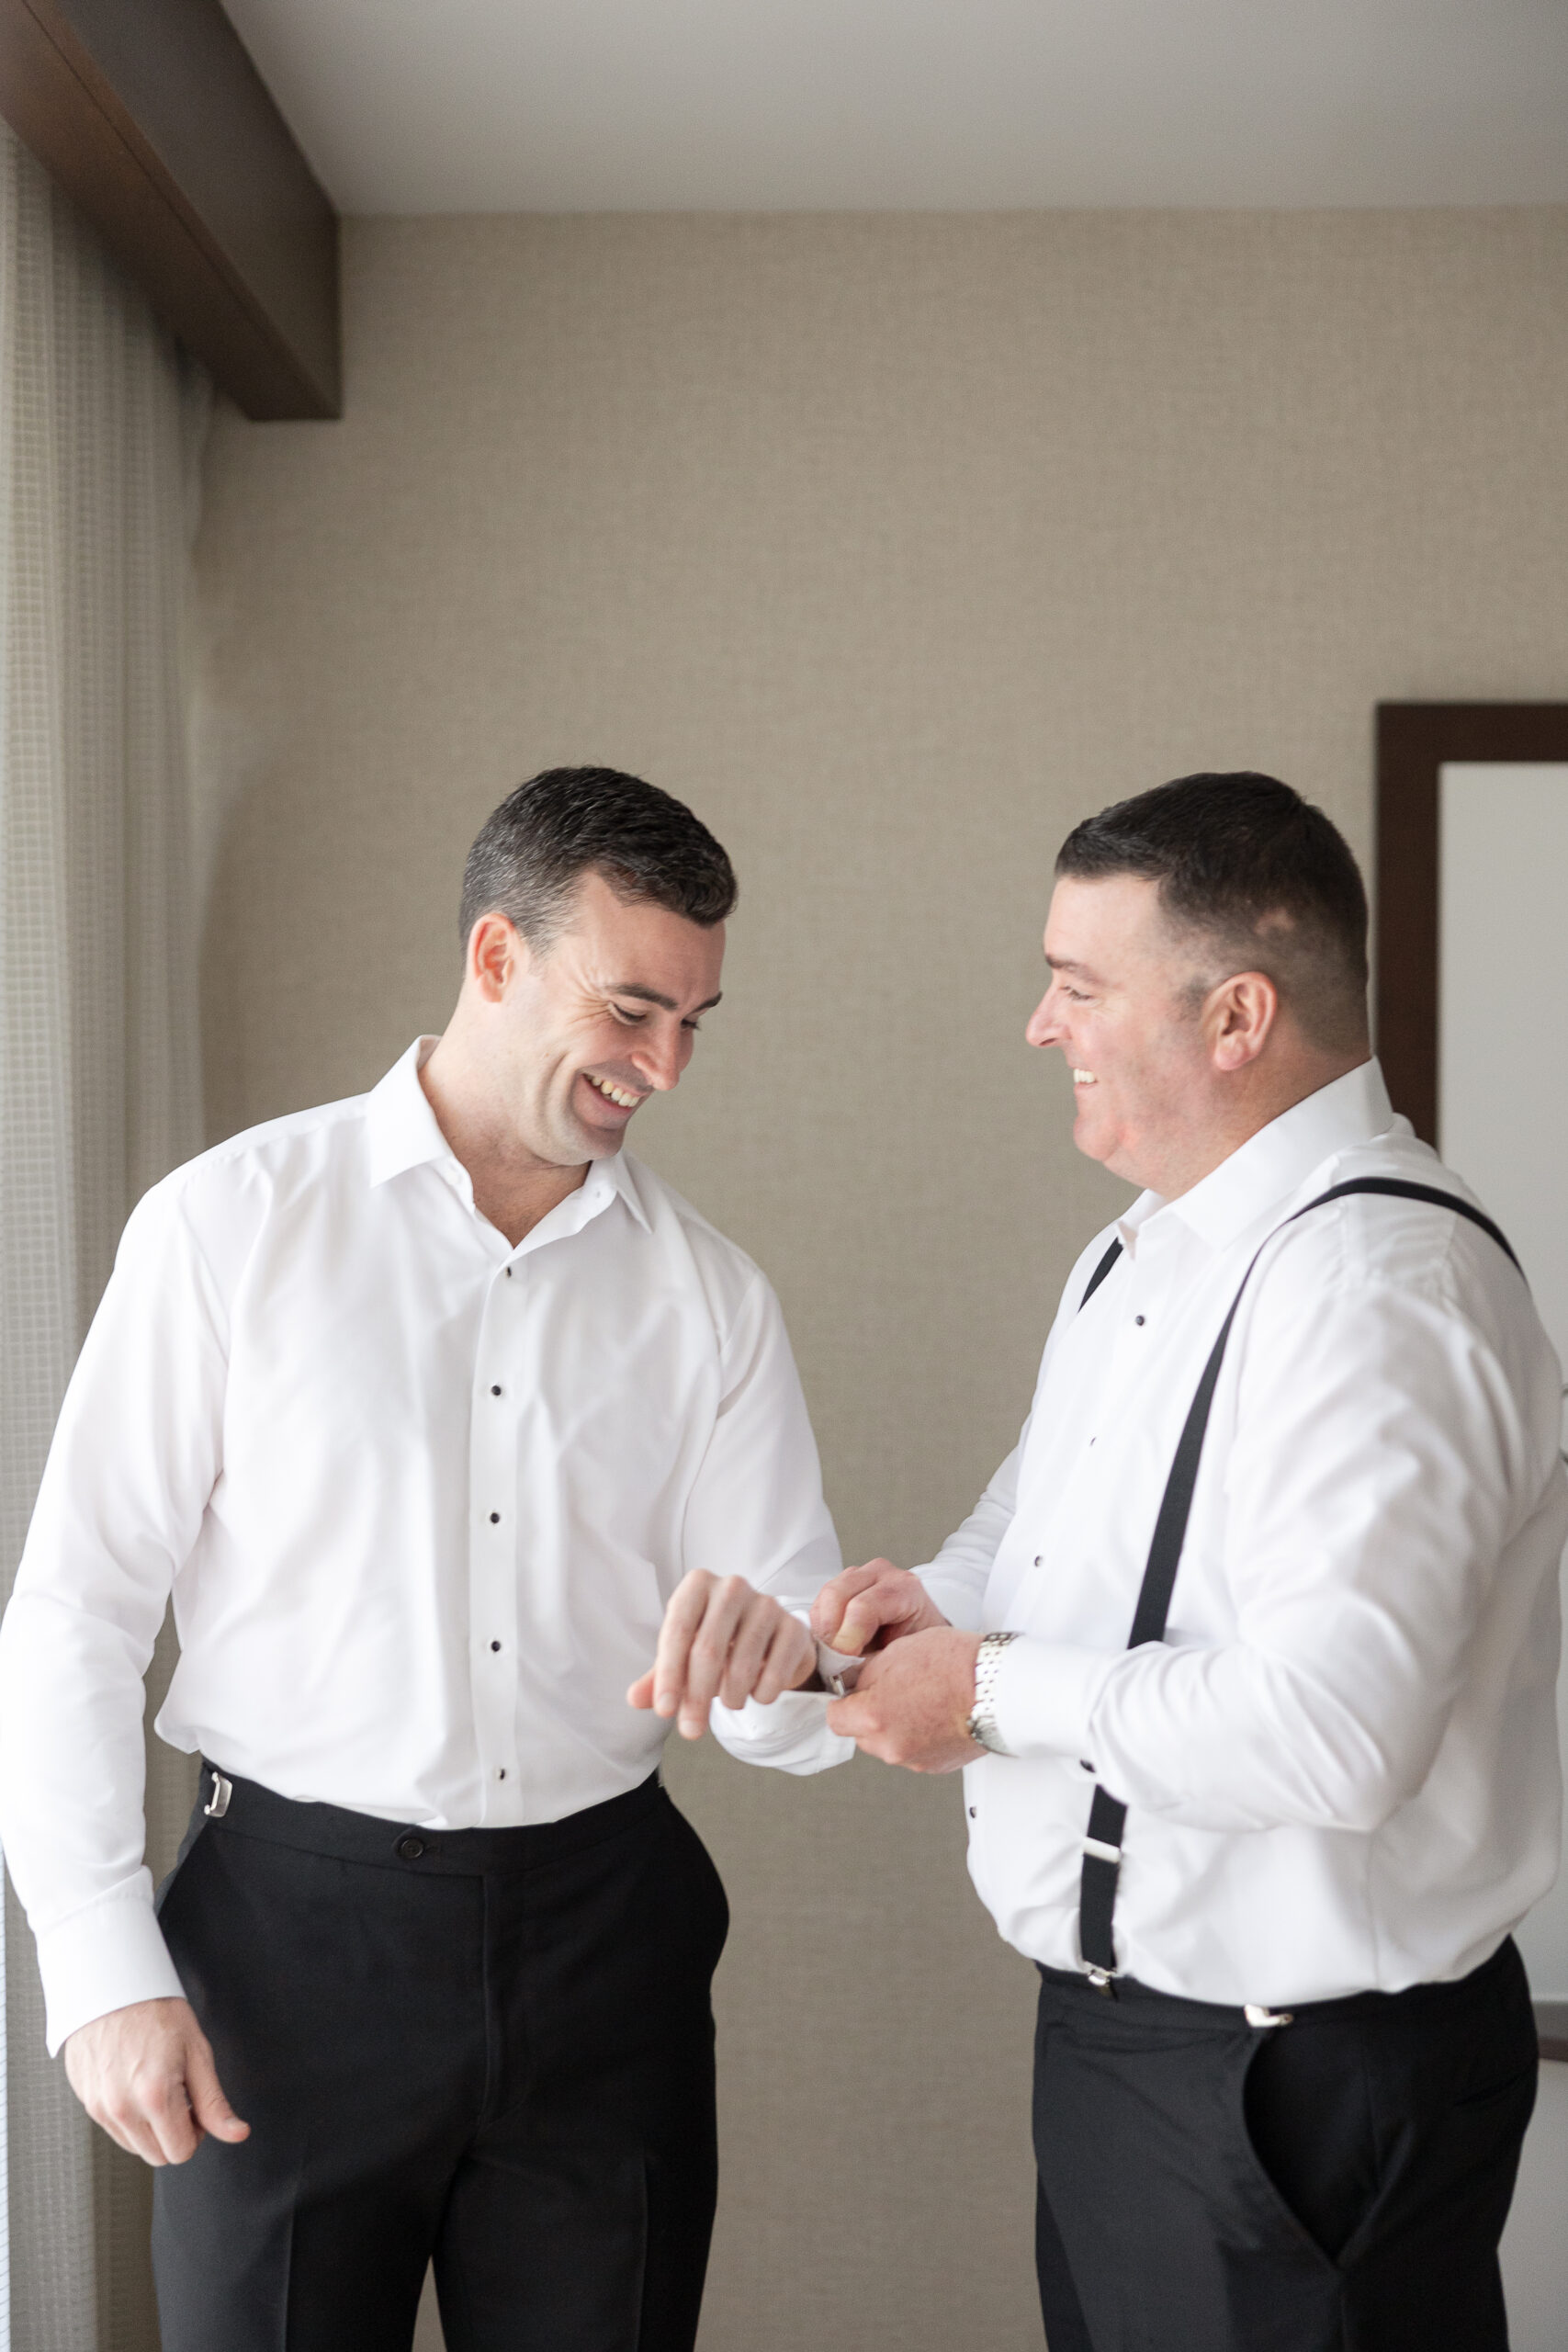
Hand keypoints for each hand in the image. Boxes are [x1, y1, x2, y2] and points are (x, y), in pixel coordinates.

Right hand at [64, 1996, 249, 2166]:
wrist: (112, 1986)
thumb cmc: (157, 2012)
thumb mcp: (197, 2052)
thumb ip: (214, 2102)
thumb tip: (237, 2134)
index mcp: (155, 2097)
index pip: (181, 2152)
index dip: (196, 2132)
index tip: (196, 2107)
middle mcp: (122, 2108)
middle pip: (157, 2156)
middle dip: (174, 2133)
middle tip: (179, 2095)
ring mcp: (99, 2107)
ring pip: (134, 2147)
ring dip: (151, 2128)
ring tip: (156, 2085)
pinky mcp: (86, 2101)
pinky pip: (113, 2129)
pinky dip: (129, 2117)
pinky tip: (135, 2083)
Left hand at [627, 1570, 816, 1738]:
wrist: (769, 1637)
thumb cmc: (718, 1643)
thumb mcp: (684, 1655)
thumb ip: (659, 1676)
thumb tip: (634, 1699)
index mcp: (697, 1585)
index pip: (677, 1631)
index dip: (668, 1675)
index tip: (664, 1711)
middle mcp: (731, 1586)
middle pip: (708, 1650)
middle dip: (696, 1698)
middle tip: (691, 1731)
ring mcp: (767, 1603)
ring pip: (742, 1665)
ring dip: (731, 1698)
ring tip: (730, 1702)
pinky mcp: (794, 1626)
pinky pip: (775, 1672)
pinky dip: (762, 1694)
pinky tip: (757, 1693)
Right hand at [811, 1559, 950, 1657]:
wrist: (922, 1638)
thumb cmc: (918, 1647)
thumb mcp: (905, 1657)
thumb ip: (875, 1662)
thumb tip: (843, 1676)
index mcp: (905, 1588)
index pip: (864, 1607)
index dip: (848, 1638)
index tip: (843, 1661)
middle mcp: (882, 1574)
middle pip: (838, 1594)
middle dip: (830, 1632)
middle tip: (832, 1662)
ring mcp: (860, 1575)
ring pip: (825, 1596)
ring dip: (823, 1630)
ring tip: (834, 1656)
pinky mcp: (842, 1584)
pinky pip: (819, 1603)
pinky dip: (819, 1627)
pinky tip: (832, 1645)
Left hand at [825, 1626, 982, 1771]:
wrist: (998, 1686)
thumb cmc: (953, 1664)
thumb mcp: (895, 1652)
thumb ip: (866, 1675)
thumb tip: (854, 1684)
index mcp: (873, 1717)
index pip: (835, 1717)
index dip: (844, 1700)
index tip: (854, 1690)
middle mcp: (890, 1746)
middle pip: (861, 1733)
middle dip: (870, 1713)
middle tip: (893, 1689)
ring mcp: (914, 1759)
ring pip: (888, 1742)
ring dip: (895, 1725)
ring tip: (920, 1698)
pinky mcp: (936, 1765)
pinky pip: (914, 1750)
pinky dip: (919, 1734)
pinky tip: (935, 1712)